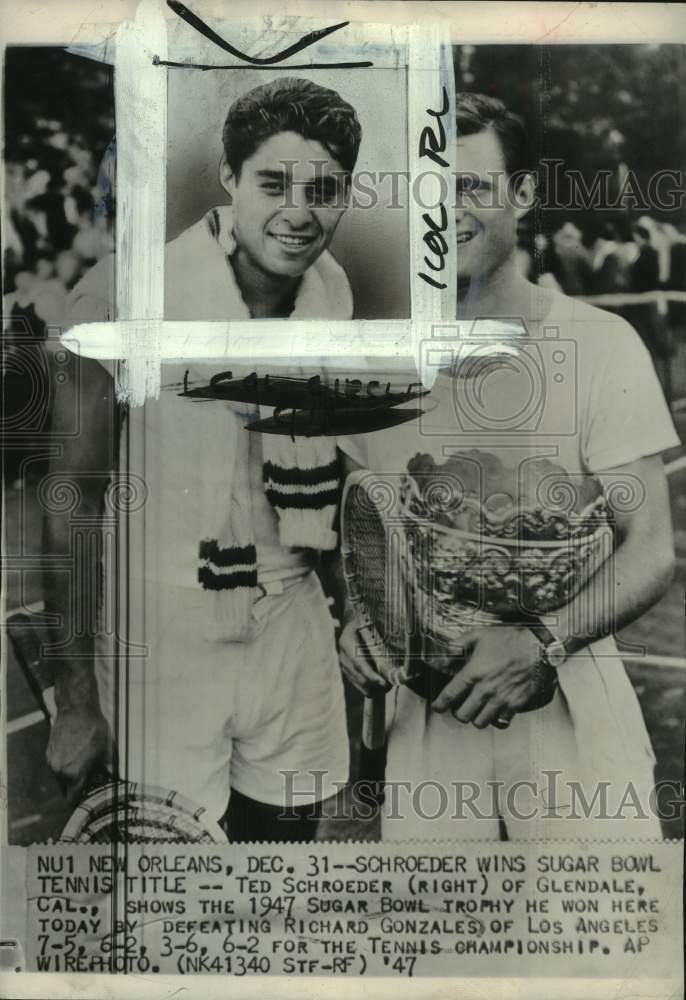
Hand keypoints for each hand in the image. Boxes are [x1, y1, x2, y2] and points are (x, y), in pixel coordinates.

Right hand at [46, 705, 113, 803]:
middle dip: (76, 787)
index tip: (88, 796)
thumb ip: (108, 771)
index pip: (72, 799)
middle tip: (89, 779)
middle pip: (65, 789)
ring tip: (84, 763)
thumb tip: (113, 780)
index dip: (81, 800)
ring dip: (70, 775)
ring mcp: (51, 761)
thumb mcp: (107, 752)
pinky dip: (65, 764)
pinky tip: (77, 753)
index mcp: (72, 774)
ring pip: (60, 777)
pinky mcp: (49, 751)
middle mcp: (58, 770)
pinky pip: (57, 765)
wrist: (77, 709)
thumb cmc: (94, 729)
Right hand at [339, 620, 391, 696]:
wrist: (352, 625)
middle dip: (377, 685)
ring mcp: (344, 667)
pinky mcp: (348, 673)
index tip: (383, 682)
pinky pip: (360, 687)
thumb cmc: (364, 624)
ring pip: (361, 686)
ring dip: (376, 688)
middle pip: (360, 679)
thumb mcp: (367, 625)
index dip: (371, 675)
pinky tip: (381, 683)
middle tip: (392, 683)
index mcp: (347, 643)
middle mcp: (343, 657)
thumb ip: (376, 634)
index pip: (359, 664)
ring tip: (388, 683)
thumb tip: (395, 645)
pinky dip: (372, 688)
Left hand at [431, 626, 553, 725]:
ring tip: (476, 710)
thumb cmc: (510, 639)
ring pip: (480, 722)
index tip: (437, 706)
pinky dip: (496, 718)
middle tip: (459, 706)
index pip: (450, 695)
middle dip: (457, 712)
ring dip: (475, 717)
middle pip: (463, 714)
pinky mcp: (516, 704)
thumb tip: (444, 654)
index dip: (440, 704)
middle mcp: (485, 689)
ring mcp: (501, 699)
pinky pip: (501, 721)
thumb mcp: (479, 634)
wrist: (538, 647)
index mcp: (474, 672)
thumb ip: (458, 644)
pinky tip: (494, 710)